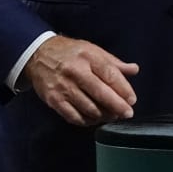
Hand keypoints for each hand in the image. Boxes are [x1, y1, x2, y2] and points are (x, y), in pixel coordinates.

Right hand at [22, 36, 138, 127]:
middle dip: (117, 106)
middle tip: (127, 114)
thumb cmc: (71, 52)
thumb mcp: (93, 50)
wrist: (38, 55)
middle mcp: (76, 72)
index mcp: (88, 57)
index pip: (110, 75)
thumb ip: (114, 62)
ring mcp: (63, 87)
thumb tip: (134, 70)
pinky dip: (86, 121)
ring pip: (88, 107)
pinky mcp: (53, 100)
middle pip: (100, 93)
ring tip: (112, 116)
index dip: (124, 89)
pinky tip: (94, 119)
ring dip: (103, 115)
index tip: (132, 100)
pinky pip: (73, 116)